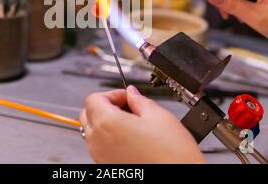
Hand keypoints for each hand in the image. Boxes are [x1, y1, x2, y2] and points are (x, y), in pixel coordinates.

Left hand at [79, 86, 204, 163]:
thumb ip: (139, 100)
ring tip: (133, 124)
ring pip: (93, 131)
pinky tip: (132, 139)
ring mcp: (100, 156)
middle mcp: (98, 141)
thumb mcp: (158, 115)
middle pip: (88, 114)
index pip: (94, 98)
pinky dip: (110, 139)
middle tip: (128, 107)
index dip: (113, 94)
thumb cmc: (171, 155)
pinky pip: (101, 147)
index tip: (127, 97)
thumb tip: (132, 93)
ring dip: (107, 123)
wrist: (179, 181)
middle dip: (106, 106)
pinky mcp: (106, 166)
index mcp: (107, 123)